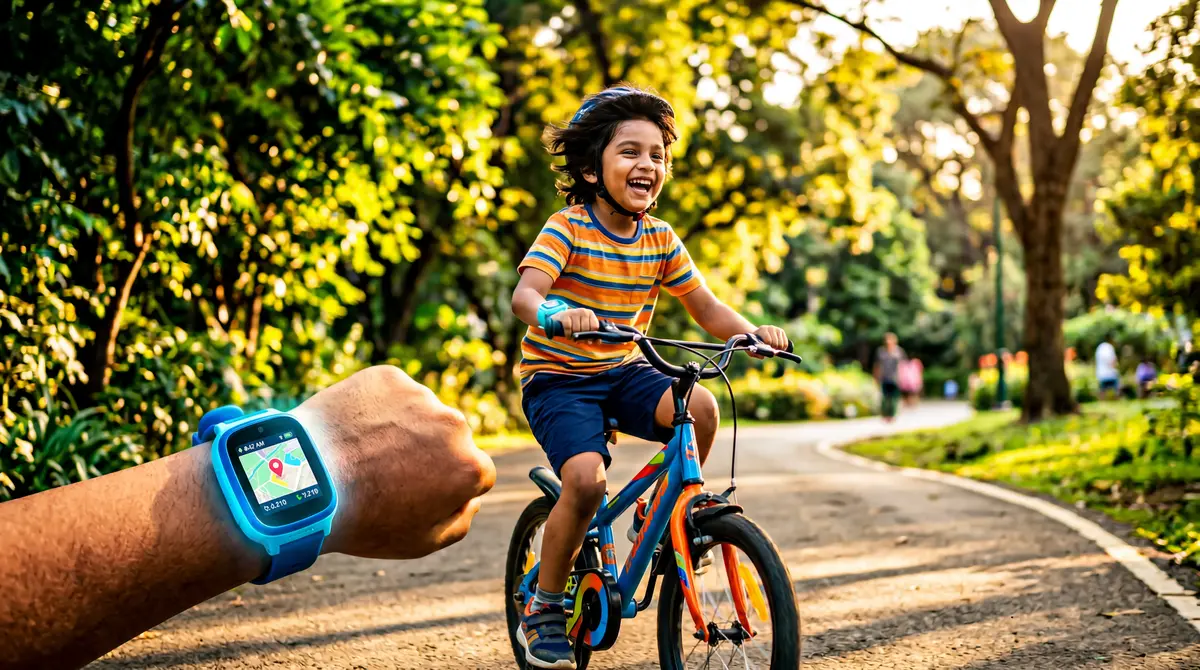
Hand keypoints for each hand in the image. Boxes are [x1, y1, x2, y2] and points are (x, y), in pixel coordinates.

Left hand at [292, 365, 495, 559]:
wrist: (306, 480)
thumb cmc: (363, 518)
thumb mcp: (420, 542)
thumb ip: (460, 521)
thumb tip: (472, 499)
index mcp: (470, 466)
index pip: (476, 472)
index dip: (447, 485)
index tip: (418, 492)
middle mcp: (455, 425)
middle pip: (451, 439)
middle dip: (430, 452)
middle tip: (388, 472)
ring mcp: (421, 397)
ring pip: (421, 413)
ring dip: (405, 428)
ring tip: (364, 453)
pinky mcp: (389, 377)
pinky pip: (391, 394)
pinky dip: (377, 408)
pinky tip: (354, 431)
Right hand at [553, 307, 600, 338]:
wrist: (560, 318)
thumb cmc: (575, 324)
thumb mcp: (584, 327)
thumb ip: (592, 334)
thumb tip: (598, 342)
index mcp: (590, 313)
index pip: (594, 327)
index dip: (592, 336)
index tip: (588, 340)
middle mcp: (583, 311)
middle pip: (586, 329)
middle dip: (582, 338)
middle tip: (579, 340)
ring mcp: (574, 312)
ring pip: (577, 330)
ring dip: (574, 337)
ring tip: (573, 337)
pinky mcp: (565, 315)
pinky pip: (568, 328)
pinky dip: (568, 335)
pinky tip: (568, 336)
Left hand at [752, 325, 788, 356]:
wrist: (759, 334)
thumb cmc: (755, 342)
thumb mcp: (752, 347)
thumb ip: (754, 353)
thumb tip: (763, 356)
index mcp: (762, 329)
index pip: (768, 340)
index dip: (768, 347)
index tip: (766, 349)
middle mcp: (770, 328)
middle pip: (776, 342)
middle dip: (774, 348)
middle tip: (771, 350)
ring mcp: (777, 329)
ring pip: (781, 343)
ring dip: (778, 348)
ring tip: (774, 349)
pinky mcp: (781, 331)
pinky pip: (785, 343)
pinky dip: (783, 347)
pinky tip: (779, 348)